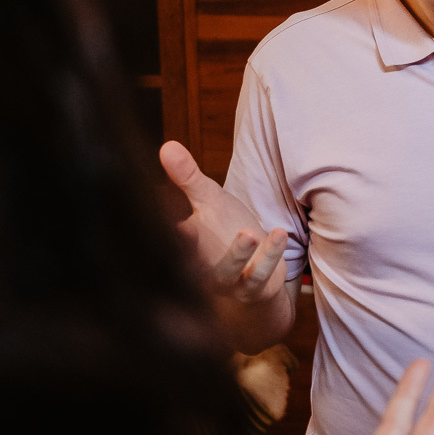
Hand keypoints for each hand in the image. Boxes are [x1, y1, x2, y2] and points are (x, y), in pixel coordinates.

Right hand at [159, 140, 286, 304]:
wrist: (258, 267)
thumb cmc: (227, 230)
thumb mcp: (209, 200)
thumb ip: (188, 177)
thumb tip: (166, 146)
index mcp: (186, 246)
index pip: (168, 241)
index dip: (161, 235)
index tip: (155, 221)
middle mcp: (202, 268)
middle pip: (192, 263)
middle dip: (190, 250)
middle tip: (187, 232)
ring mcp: (228, 281)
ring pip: (227, 273)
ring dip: (237, 255)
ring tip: (248, 234)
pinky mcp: (254, 288)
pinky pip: (261, 276)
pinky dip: (270, 256)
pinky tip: (278, 233)